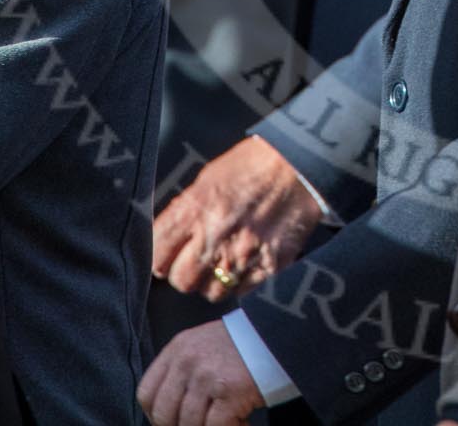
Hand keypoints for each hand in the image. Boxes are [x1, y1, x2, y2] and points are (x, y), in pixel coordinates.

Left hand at [138, 321, 262, 425]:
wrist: (283, 332)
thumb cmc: (247, 344)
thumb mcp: (206, 346)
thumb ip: (184, 371)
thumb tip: (172, 414)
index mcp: (178, 348)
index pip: (147, 393)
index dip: (156, 417)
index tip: (172, 424)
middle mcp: (187, 361)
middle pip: (164, 414)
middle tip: (202, 425)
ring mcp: (207, 376)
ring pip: (189, 424)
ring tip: (229, 422)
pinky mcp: (230, 391)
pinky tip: (243, 423)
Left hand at [153, 135, 321, 298]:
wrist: (300, 165)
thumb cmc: (252, 165)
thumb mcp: (208, 179)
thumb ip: (185, 211)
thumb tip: (168, 239)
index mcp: (194, 210)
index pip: (157, 254)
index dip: (160, 257)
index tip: (166, 256)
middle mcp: (215, 237)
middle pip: (181, 281)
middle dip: (185, 272)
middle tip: (196, 259)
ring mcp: (243, 255)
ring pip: (212, 292)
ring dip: (213, 281)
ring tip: (223, 261)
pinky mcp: (270, 267)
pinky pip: (242, 291)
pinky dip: (240, 282)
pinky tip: (245, 262)